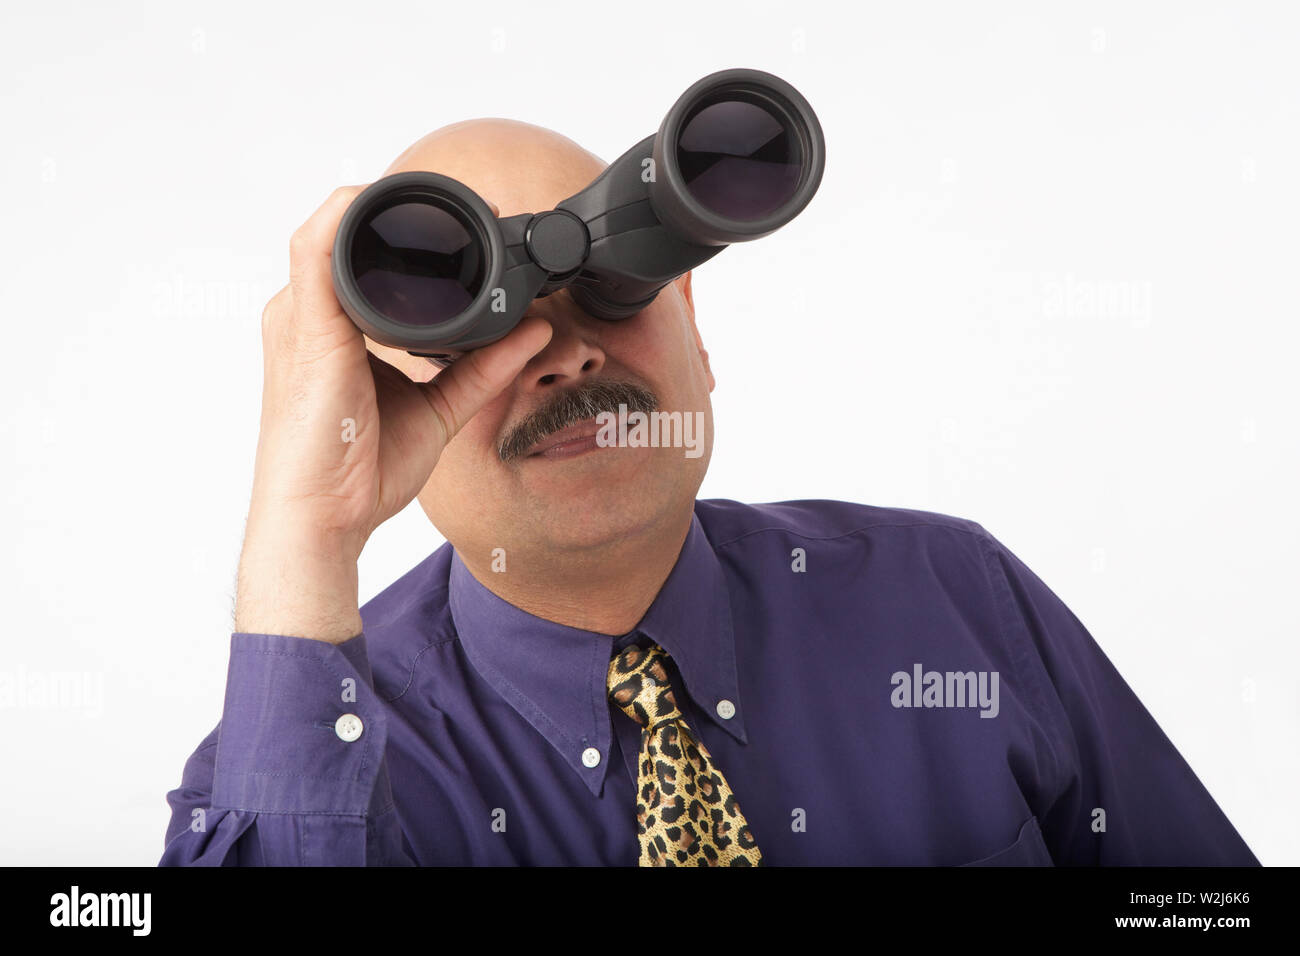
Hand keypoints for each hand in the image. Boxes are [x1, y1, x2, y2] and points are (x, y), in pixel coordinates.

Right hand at [235, 186, 551, 641]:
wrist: (322, 519)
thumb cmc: (360, 472)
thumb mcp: (438, 407)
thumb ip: (482, 367)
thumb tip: (534, 331)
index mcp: (329, 328)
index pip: (363, 259)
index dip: (411, 235)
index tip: (471, 231)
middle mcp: (307, 314)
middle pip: (350, 236)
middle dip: (408, 215)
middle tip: (475, 215)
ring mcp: (299, 316)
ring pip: (332, 228)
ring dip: (386, 206)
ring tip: (453, 213)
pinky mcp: (305, 326)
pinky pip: (318, 247)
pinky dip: (352, 216)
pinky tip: (390, 207)